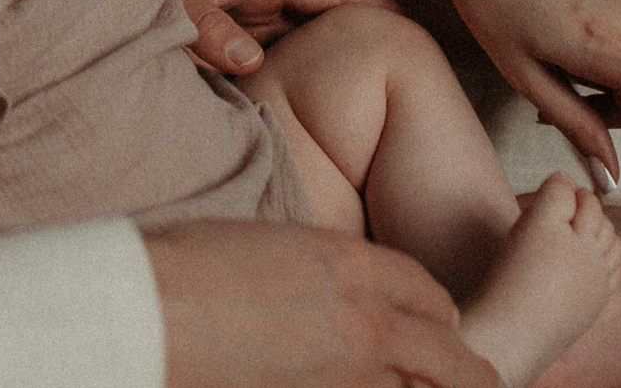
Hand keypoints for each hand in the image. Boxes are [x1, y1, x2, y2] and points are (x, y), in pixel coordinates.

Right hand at [146, 220, 497, 387]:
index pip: (425, 289)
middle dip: (463, 367)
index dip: (436, 311)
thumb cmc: (186, 270)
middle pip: (448, 349)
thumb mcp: (267, 247)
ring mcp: (351, 374)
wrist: (147, 312)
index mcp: (350, 263)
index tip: (439, 323)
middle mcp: (366, 319)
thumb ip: (316, 271)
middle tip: (472, 377)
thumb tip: (330, 296)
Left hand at [174, 0, 395, 75]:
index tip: (410, 18)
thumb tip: (250, 60)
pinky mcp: (226, 31)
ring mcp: (245, 14)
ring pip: (297, 39)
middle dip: (359, 36)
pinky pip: (268, 52)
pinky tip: (307, 96)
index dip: (370, 2)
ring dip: (325, 56)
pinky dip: (290, 69)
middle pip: (322, 18)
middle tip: (404, 69)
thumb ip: (212, 29)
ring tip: (368, 88)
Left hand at [442, 0, 620, 174]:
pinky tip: (569, 27)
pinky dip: (611, 40)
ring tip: (552, 55)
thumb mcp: (523, 75)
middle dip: (609, 106)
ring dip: (608, 71)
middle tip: (555, 95)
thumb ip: (576, 123)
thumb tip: (614, 171)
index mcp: (607, 50)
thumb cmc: (491, 3)